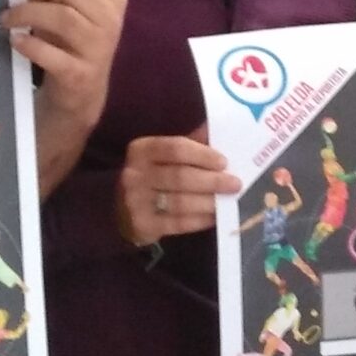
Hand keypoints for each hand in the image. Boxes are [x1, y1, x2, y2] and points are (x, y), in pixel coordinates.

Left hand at [0, 0, 125, 133]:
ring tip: (2, 17)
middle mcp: (110, 18)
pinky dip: (31, 45)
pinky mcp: (82, 75)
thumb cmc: (67, 43)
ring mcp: (99, 48)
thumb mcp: (62, 9)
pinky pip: (54, 55)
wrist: (79, 94)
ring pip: (62, 16)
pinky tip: (15, 41)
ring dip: (26, 12)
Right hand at [116, 129, 238, 244]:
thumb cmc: (151, 177)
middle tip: (235, 184)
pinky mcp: (142, 224)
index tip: (224, 162)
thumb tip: (217, 131)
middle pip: (180, 176)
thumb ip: (188, 145)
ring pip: (180, 202)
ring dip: (208, 202)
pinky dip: (199, 220)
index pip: (176, 148)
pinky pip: (177, 223)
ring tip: (227, 201)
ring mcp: (136, 201)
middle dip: (212, 181)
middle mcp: (135, 174)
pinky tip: (213, 217)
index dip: (202, 154)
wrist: (120, 211)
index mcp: (142, 150)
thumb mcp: (162, 157)